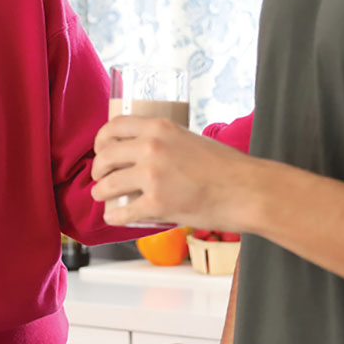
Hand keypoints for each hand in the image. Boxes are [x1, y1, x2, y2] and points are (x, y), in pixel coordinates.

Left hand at [91, 116, 258, 231]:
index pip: (114, 126)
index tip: (101, 149)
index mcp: (159, 127)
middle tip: (100, 177)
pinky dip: (114, 216)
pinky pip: (122, 212)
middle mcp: (151, 148)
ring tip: (103, 196)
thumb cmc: (226, 166)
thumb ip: (166, 141)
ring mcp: (152, 176)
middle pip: (106, 156)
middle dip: (98, 169)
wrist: (246, 190)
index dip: (101, 140)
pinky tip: (114, 217)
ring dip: (100, 192)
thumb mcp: (190, 138)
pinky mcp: (156, 204)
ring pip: (108, 184)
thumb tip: (147, 151)